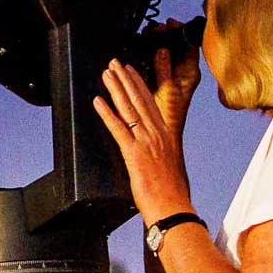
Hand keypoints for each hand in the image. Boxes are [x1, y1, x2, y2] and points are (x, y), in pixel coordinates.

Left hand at [94, 58, 193, 220]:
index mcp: (166, 136)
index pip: (151, 104)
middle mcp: (158, 135)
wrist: (174, 208)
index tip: (131, 70)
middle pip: (139, 100)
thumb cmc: (171, 194)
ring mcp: (146, 143)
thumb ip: (160, 154)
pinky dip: (107, 114)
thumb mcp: (169, 166)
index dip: (139, 85)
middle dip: (126, 79)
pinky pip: (118, 129)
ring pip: (129, 109)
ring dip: (116, 89)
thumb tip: (153, 153)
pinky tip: (98, 101)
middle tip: (114, 63)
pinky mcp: (135, 154)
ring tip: (106, 74)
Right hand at [146, 18, 202, 134]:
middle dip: (165, 36)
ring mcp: (172, 78)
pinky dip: (149, 57)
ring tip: (146, 36)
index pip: (190, 45)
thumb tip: (163, 49)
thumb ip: (165, 68)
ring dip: (156, 46)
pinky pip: (156, 64)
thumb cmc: (170, 117)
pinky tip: (140, 53)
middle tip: (154, 28)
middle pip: (177, 48)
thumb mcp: (167, 89)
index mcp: (190, 73)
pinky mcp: (160, 83)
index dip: (181, 31)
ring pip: (166, 55)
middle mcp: (183, 74)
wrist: (163, 134)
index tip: (169, 23)